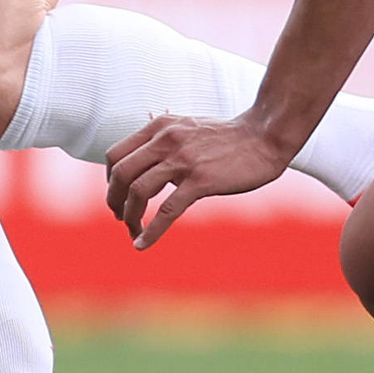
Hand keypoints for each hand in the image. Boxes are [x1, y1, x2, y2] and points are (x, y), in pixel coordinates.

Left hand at [105, 110, 298, 248]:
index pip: (116, 155)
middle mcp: (166, 140)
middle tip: (119, 217)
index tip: (117, 196)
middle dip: (114, 200)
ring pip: (139, 192)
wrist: (263, 136)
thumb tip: (143, 168)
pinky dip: (151, 231)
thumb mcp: (186, 128)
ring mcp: (183, 160)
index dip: (109, 180)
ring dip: (130, 217)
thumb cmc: (227, 137)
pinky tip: (143, 244)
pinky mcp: (200, 181)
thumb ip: (163, 143)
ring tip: (132, 231)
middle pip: (121, 174)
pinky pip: (167, 211)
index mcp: (159, 127)